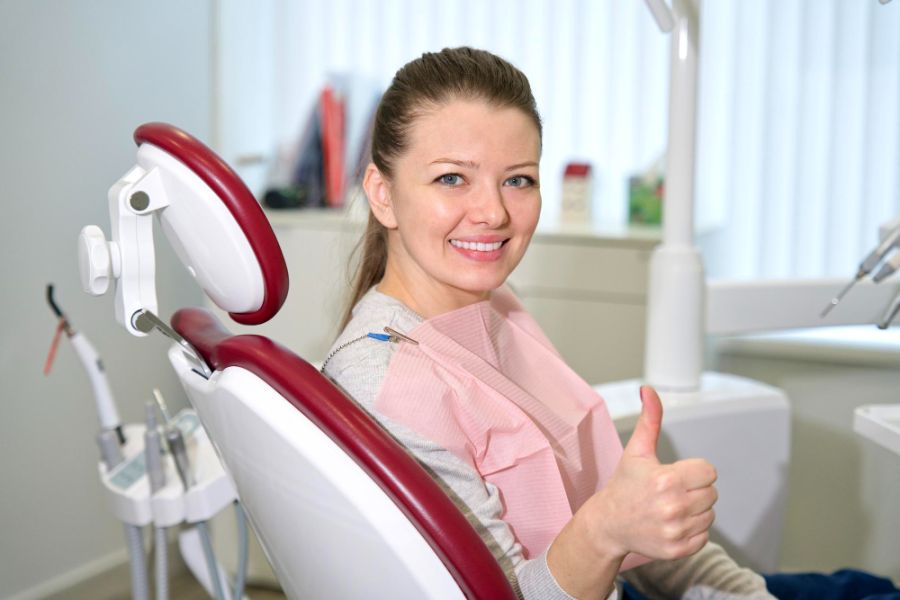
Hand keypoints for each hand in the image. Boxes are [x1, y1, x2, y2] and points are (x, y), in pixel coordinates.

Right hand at [586, 385, 717, 561]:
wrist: (608, 524)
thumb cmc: (624, 485)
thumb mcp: (636, 451)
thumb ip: (649, 419)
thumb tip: (649, 390)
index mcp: (666, 480)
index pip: (709, 472)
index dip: (693, 471)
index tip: (674, 474)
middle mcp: (673, 507)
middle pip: (712, 493)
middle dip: (694, 489)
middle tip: (670, 491)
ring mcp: (676, 531)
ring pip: (710, 514)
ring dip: (695, 509)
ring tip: (670, 507)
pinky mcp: (678, 549)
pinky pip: (704, 535)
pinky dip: (692, 529)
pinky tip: (672, 523)